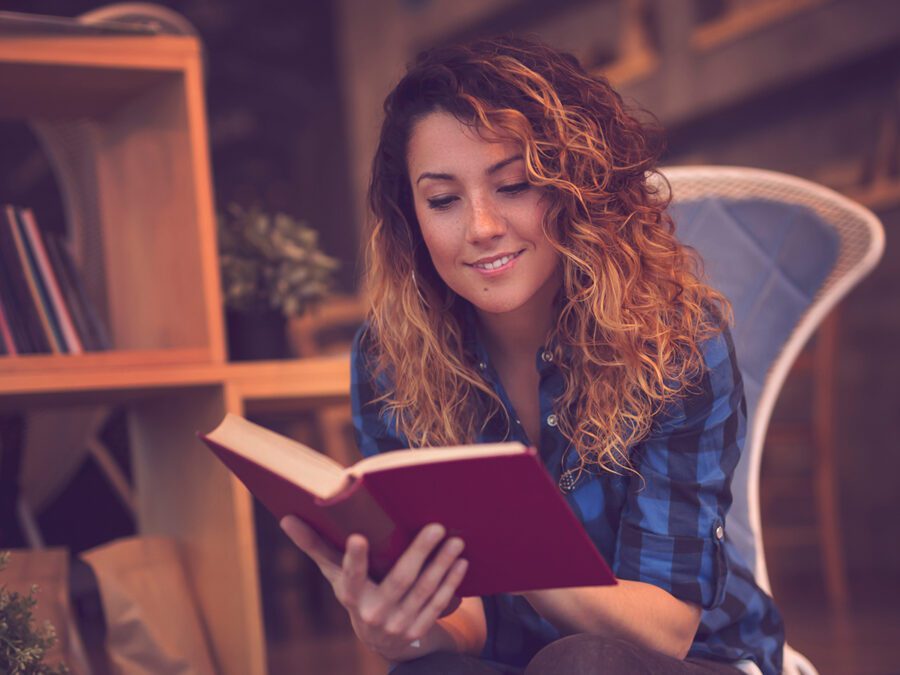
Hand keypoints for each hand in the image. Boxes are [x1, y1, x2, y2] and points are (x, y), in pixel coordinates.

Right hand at [280, 516, 467, 660]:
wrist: (382, 639)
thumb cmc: (357, 592)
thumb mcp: (336, 574)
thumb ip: (315, 546)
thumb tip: (286, 517)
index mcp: (350, 596)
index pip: (350, 576)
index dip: (354, 559)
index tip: (359, 537)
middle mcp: (372, 613)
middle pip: (399, 581)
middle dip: (419, 553)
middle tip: (436, 526)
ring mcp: (398, 624)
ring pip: (423, 591)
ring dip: (442, 565)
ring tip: (456, 541)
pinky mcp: (418, 630)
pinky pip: (437, 604)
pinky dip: (450, 582)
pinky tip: (461, 562)